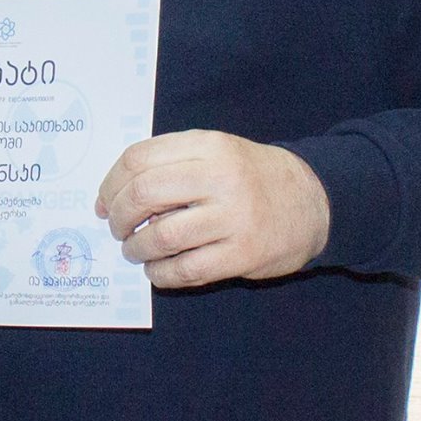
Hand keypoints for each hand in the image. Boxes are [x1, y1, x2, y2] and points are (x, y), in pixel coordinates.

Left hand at [96, 130, 331, 289]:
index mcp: (210, 146)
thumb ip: (174, 162)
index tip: (106, 202)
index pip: (139, 159)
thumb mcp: (219, 151)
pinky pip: (185, 270)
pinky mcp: (243, 254)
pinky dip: (160, 275)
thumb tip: (115, 193)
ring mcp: (234, 217)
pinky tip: (159, 270)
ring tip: (137, 251)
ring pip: (161, 237)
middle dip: (119, 217)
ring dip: (136, 249)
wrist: (315, 201)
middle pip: (143, 195)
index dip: (111, 184)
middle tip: (118, 229)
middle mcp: (221, 177)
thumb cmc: (254, 177)